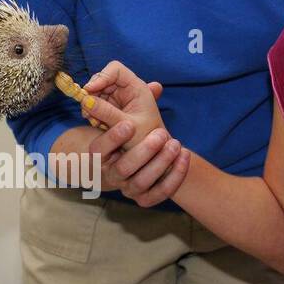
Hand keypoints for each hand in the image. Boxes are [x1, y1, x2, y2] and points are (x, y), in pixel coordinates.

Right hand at [81, 61, 190, 205]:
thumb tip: (157, 86)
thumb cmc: (125, 138)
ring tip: (176, 144)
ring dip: (161, 163)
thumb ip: (135, 103)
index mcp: (99, 155)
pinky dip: (174, 177)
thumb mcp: (123, 120)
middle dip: (143, 151)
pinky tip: (184, 157)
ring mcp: (127, 188)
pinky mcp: (143, 198)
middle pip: (123, 168)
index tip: (129, 124)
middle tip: (160, 134)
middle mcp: (110, 173)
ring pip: (141, 182)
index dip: (113, 138)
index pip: (99, 149)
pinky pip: (158, 194)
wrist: (128, 167)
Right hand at [82, 61, 166, 144]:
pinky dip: (92, 112)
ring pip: (97, 92)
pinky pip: (96, 104)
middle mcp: (127, 89)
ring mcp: (118, 98)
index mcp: (137, 87)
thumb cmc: (146, 137)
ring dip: (90, 104)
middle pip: (103, 79)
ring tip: (93, 121)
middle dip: (92, 92)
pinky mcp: (111, 107)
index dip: (101, 76)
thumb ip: (106, 112)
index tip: (88, 90)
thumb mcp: (126, 124)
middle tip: (86, 111)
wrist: (152, 151)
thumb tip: (85, 100)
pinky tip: (96, 123)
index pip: (116, 70)